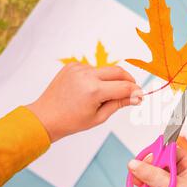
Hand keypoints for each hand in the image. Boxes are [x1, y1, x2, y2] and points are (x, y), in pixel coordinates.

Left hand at [27, 63, 141, 141]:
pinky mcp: (72, 65)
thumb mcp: (99, 116)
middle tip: (133, 91)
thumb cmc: (71, 121)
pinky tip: (88, 90)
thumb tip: (137, 97)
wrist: (46, 117)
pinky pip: (92, 69)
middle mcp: (86, 75)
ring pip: (105, 70)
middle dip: (129, 80)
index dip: (136, 92)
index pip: (124, 87)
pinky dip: (96, 78)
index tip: (141, 96)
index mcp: (94, 90)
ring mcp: (78, 68)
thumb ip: (119, 103)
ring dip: (110, 80)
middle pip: (118, 71)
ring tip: (102, 96)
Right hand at [127, 148, 186, 186]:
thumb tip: (135, 164)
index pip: (170, 150)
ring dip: (147, 177)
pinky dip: (149, 185)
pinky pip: (155, 182)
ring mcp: (177, 181)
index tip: (142, 160)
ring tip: (140, 184)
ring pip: (156, 172)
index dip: (156, 154)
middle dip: (148, 167)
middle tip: (137, 174)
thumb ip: (152, 174)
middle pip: (161, 160)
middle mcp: (185, 170)